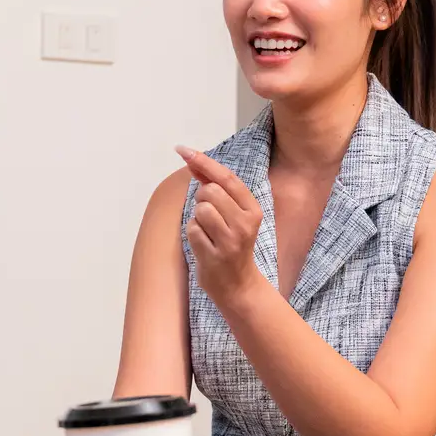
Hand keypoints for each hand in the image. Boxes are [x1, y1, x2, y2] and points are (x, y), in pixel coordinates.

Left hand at [175, 147, 264, 307]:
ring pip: (200, 210)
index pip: (226, 178)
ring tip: (208, 233)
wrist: (239, 286)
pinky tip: (205, 246)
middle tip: (209, 217)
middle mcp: (245, 223)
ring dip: (197, 219)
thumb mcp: (233, 216)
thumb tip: (194, 162)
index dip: (203, 162)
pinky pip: (192, 230)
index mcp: (253, 209)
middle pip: (209, 192)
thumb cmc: (233, 246)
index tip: (182, 150)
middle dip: (201, 199)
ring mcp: (231, 241)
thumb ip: (216, 189)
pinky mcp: (216, 255)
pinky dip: (193, 236)